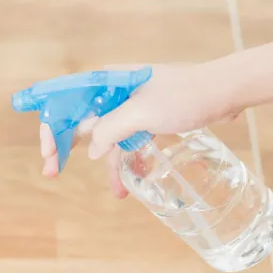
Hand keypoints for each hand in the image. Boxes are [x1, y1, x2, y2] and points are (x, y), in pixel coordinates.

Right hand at [40, 63, 240, 197]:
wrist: (225, 91)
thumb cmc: (184, 95)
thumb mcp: (141, 113)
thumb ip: (110, 130)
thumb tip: (90, 151)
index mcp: (105, 82)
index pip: (65, 102)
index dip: (50, 126)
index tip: (47, 154)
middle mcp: (112, 92)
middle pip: (79, 120)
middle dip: (65, 146)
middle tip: (52, 171)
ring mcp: (130, 106)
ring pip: (104, 135)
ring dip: (105, 162)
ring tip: (115, 190)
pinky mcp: (147, 118)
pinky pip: (127, 141)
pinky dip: (126, 161)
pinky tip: (129, 182)